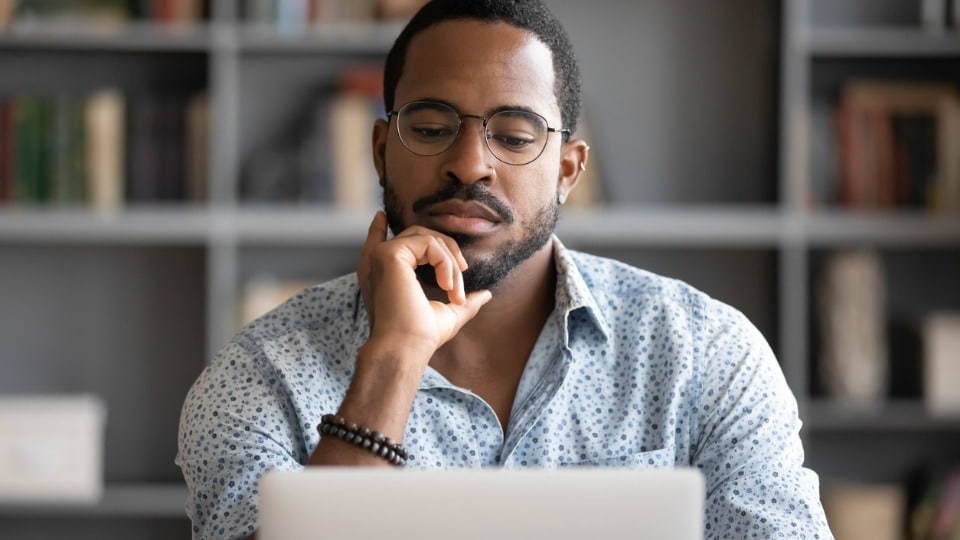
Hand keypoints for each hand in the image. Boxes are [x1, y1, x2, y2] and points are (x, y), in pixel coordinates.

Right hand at [357, 211, 492, 362]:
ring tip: (454, 290)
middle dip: (446, 251)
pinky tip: (448, 285)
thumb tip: (486, 294)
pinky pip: (428, 242)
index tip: (382, 216)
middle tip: (460, 276)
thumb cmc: (421, 336)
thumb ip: (464, 301)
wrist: (406, 348)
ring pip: (426, 237)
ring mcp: (381, 256)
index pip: (377, 243)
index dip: (377, 228)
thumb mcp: (447, 314)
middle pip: (417, 235)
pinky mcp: (390, 254)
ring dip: (449, 261)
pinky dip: (445, 262)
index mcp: (382, 275)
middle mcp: (376, 263)